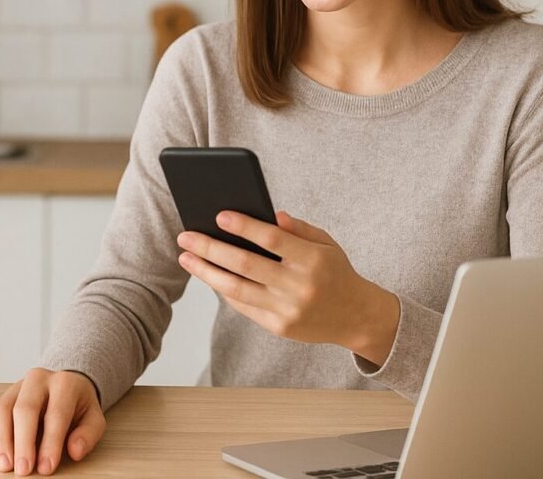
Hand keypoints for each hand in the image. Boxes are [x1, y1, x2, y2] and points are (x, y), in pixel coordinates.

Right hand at [0, 368, 104, 474]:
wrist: (65, 385)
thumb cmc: (78, 406)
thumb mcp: (93, 418)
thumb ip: (88, 434)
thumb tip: (75, 450)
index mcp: (64, 383)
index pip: (56, 413)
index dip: (50, 442)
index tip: (46, 467)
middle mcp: (37, 379)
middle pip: (24, 409)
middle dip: (22, 442)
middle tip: (23, 469)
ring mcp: (16, 387)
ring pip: (1, 410)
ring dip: (1, 441)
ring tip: (5, 465)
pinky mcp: (2, 397)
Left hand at [176, 210, 399, 365]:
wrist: (357, 317)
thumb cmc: (335, 272)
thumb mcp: (326, 243)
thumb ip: (297, 228)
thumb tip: (268, 214)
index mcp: (313, 260)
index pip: (273, 239)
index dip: (245, 227)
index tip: (219, 215)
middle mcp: (299, 286)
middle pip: (246, 265)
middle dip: (211, 248)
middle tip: (186, 236)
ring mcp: (288, 310)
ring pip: (236, 289)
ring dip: (206, 272)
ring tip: (186, 257)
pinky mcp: (279, 327)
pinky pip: (243, 306)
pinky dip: (223, 289)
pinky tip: (208, 275)